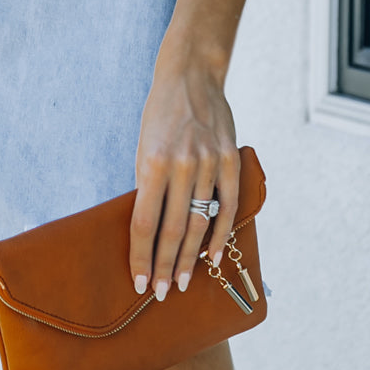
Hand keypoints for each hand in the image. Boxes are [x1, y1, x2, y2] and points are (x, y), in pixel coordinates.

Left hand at [128, 41, 240, 300]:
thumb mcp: (143, 146)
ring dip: (191, 259)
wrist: (191, 76)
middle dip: (165, 267)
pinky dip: (220, 235)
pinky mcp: (231, 160)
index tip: (138, 282)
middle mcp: (181, 164)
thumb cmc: (159, 115)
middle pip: (172, 230)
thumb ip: (148, 185)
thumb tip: (148, 230)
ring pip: (200, 223)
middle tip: (160, 293)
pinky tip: (212, 257)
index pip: (143, 222)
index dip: (141, 256)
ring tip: (182, 283)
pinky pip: (227, 206)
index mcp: (152, 162)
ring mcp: (210, 163)